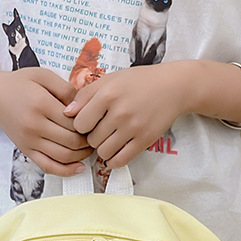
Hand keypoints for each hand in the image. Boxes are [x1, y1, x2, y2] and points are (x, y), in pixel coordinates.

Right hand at [0, 67, 93, 174]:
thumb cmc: (20, 84)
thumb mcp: (43, 75)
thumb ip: (65, 89)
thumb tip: (83, 106)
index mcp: (41, 104)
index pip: (74, 121)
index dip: (89, 124)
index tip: (96, 121)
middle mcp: (35, 125)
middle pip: (71, 141)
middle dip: (88, 141)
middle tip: (96, 136)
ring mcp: (30, 141)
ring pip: (63, 156)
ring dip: (81, 156)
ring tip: (90, 149)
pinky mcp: (26, 151)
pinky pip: (48, 166)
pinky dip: (65, 170)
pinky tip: (79, 167)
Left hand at [64, 64, 185, 167]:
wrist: (174, 87)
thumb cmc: (138, 82)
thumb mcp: (111, 79)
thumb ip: (86, 94)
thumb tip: (67, 113)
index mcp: (108, 94)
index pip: (79, 123)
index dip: (81, 125)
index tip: (89, 121)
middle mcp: (120, 112)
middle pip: (91, 139)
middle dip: (93, 137)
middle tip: (102, 129)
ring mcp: (133, 128)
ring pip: (103, 152)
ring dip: (102, 149)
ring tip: (109, 139)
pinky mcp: (144, 141)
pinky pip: (119, 161)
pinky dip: (113, 160)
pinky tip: (115, 152)